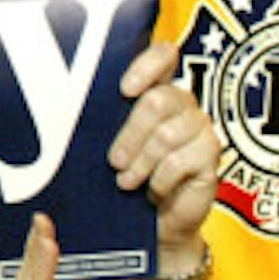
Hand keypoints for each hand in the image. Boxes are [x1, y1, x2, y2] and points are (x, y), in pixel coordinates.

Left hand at [109, 43, 220, 271]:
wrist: (157, 223)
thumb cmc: (131, 177)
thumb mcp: (110, 141)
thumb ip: (106, 117)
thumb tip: (68, 99)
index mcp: (159, 90)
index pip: (163, 56)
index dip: (146, 66)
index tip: (124, 90)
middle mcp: (185, 106)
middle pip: (159, 101)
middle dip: (130, 134)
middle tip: (113, 161)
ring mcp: (201, 131)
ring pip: (167, 135)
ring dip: (141, 162)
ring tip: (126, 182)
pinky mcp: (211, 159)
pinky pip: (179, 162)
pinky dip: (159, 180)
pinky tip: (152, 190)